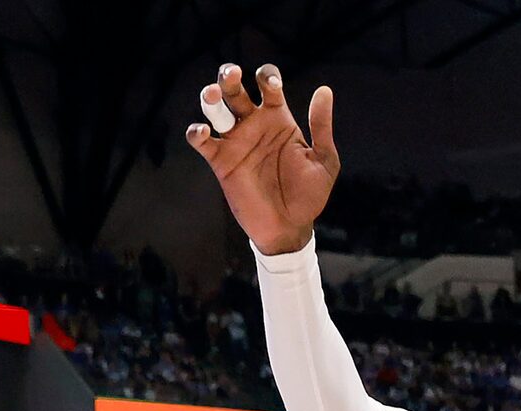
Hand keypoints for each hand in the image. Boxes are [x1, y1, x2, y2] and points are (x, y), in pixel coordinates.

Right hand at [184, 63, 335, 256]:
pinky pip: (201, 142)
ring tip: (212, 93)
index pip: (268, 85)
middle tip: (231, 72)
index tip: (272, 88)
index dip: (268, 78)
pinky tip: (202, 132)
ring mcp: (235, 142)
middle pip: (235, 89)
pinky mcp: (220, 162)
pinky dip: (196, 133)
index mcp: (278, 118)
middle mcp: (254, 125)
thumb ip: (321, 127)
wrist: (290, 227)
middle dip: (229, 76)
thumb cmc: (309, 195)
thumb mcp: (324, 161)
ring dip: (210, 97)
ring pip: (215, 109)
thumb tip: (324, 90)